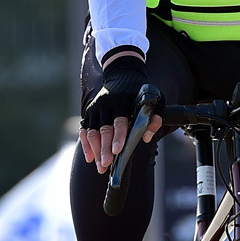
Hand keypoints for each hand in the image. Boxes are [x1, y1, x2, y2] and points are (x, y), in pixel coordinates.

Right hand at [79, 49, 162, 173]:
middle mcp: (106, 104)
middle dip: (104, 149)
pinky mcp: (89, 111)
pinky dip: (86, 144)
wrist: (121, 74)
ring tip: (101, 167)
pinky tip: (90, 157)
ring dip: (95, 151)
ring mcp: (96, 108)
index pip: (120, 121)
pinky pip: (84, 130)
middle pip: (104, 130)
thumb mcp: (153, 98)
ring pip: (92, 132)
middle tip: (106, 165)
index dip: (118, 137)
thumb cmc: (139, 90)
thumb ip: (154, 116)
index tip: (117, 151)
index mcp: (122, 101)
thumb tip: (146, 136)